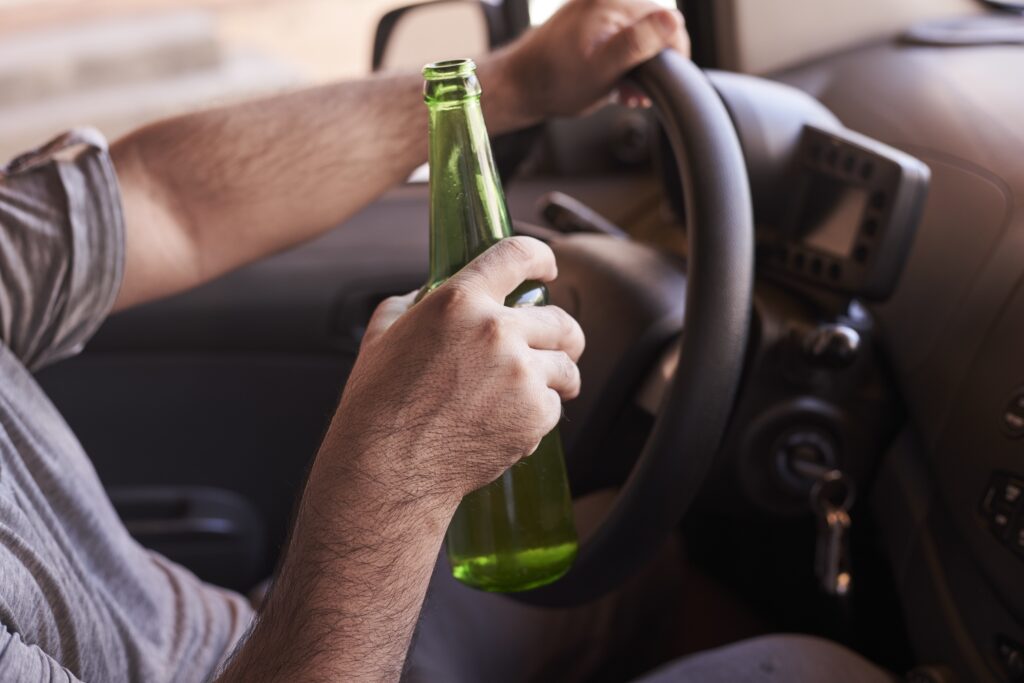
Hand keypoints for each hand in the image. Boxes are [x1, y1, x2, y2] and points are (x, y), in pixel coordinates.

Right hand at [331, 236, 584, 503]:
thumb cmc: (379, 403)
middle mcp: (496, 331)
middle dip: (563, 333)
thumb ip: (414, 302)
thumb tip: (429, 294)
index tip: (548, 268)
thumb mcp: (383, 334)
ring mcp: (520, 374)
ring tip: (542, 388)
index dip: (541, 258)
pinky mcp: (534, 414)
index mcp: (459, 300)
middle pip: (560, 319)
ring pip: (566, 365)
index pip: (518, 255)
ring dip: (558, 376)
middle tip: (558, 345)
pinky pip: (554, 405)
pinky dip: (539, 413)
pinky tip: (511, 422)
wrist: (389, 467)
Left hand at [503, 0, 690, 121]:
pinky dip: (624, 60)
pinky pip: (620, 36)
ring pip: (638, 34)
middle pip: (653, 26)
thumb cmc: (556, 82)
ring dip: (640, 64)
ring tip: (629, 93)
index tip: (666, 80)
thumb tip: (673, 20)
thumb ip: (638, 43)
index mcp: (611, 3)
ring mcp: (595, 8)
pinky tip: (618, 84)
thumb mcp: (603, 70)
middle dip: (655, 61)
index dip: (673, 52)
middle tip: (642, 93)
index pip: (666, 19)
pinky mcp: (588, 21)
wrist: (519, 86)